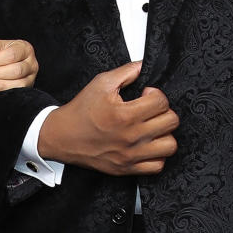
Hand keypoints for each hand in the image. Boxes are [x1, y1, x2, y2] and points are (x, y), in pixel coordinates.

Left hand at [0, 38, 38, 90]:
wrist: (9, 61)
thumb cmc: (3, 52)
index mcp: (25, 48)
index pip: (10, 55)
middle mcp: (32, 63)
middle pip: (15, 70)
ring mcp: (31, 78)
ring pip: (17, 84)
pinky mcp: (27, 89)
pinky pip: (16, 92)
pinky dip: (1, 90)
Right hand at [37, 60, 177, 174]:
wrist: (62, 136)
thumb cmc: (81, 110)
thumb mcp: (101, 83)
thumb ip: (126, 71)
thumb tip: (144, 65)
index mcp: (125, 114)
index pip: (161, 102)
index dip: (156, 93)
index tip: (145, 95)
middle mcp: (131, 137)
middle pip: (171, 122)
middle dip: (163, 111)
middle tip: (150, 109)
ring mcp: (131, 155)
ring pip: (170, 145)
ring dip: (164, 134)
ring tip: (152, 128)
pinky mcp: (127, 168)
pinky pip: (158, 166)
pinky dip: (157, 155)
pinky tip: (147, 145)